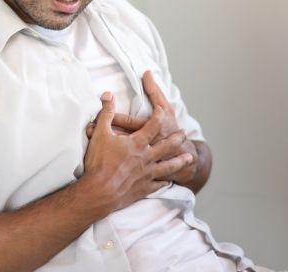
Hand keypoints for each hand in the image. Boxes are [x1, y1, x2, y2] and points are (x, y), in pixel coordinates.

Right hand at [85, 71, 197, 185]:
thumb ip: (106, 113)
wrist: (99, 192)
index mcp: (137, 143)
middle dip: (177, 138)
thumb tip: (107, 95)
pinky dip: (164, 182)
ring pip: (168, 166)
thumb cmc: (99, 162)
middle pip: (167, 145)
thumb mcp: (100, 134)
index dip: (158, 116)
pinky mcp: (144, 188)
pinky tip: (168, 181)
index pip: (153, 125)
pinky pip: (158, 184)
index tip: (162, 110)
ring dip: (179, 161)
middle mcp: (146, 157)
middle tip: (184, 133)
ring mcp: (147, 174)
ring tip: (189, 158)